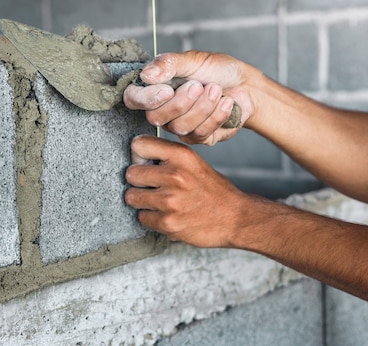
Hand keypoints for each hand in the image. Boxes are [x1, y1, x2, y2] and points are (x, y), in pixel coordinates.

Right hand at [123, 51, 256, 144]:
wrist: (246, 85)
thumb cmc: (217, 69)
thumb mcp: (193, 59)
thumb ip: (168, 64)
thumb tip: (146, 74)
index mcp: (155, 88)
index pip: (133, 99)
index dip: (146, 99)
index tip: (167, 90)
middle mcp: (162, 110)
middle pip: (156, 118)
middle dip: (181, 103)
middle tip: (198, 85)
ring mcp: (178, 126)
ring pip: (180, 127)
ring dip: (203, 107)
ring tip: (216, 90)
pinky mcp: (198, 137)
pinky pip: (200, 133)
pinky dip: (216, 115)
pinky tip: (226, 103)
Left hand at [125, 135, 247, 247]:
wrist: (236, 218)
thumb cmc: (213, 190)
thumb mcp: (193, 162)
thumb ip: (166, 157)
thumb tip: (134, 155)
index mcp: (182, 156)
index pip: (139, 145)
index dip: (138, 156)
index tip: (145, 164)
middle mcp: (175, 175)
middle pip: (130, 173)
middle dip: (139, 181)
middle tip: (153, 187)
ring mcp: (170, 201)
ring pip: (131, 197)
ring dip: (142, 201)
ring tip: (160, 202)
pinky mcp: (168, 223)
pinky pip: (142, 218)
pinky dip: (151, 218)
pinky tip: (167, 215)